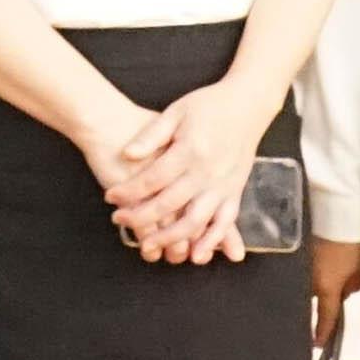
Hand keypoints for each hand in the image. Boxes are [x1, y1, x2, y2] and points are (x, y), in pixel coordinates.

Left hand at [109, 75, 283, 264]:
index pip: (152, 178)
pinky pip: (225, 222)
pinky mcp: (236, 191)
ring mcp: (224, 185)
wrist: (248, 104)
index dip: (129, 190)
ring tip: (149, 245)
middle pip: (169, 204)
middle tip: (119, 220)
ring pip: (195, 220)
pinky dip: (212, 241)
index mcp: (190, 151)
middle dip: (141, 217)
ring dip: (171, 238)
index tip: (111, 196)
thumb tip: (127, 153)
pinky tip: (196, 255)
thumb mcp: (177, 112)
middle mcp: (207, 172)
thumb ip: (152, 135)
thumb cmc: (209, 105)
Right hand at [307, 231, 359, 355]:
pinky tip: (320, 250)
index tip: (317, 345)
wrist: (337, 204)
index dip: (322, 334)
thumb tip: (344, 292)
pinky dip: (310, 260)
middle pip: (313, 295)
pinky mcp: (295, 246)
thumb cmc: (354, 236)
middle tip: (339, 282)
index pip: (325, 317)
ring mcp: (298, 262)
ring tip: (332, 260)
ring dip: (317, 274)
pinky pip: (302, 262)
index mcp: (326, 288)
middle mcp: (307, 279)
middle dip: (324, 294)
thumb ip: (353, 285)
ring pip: (306, 277)